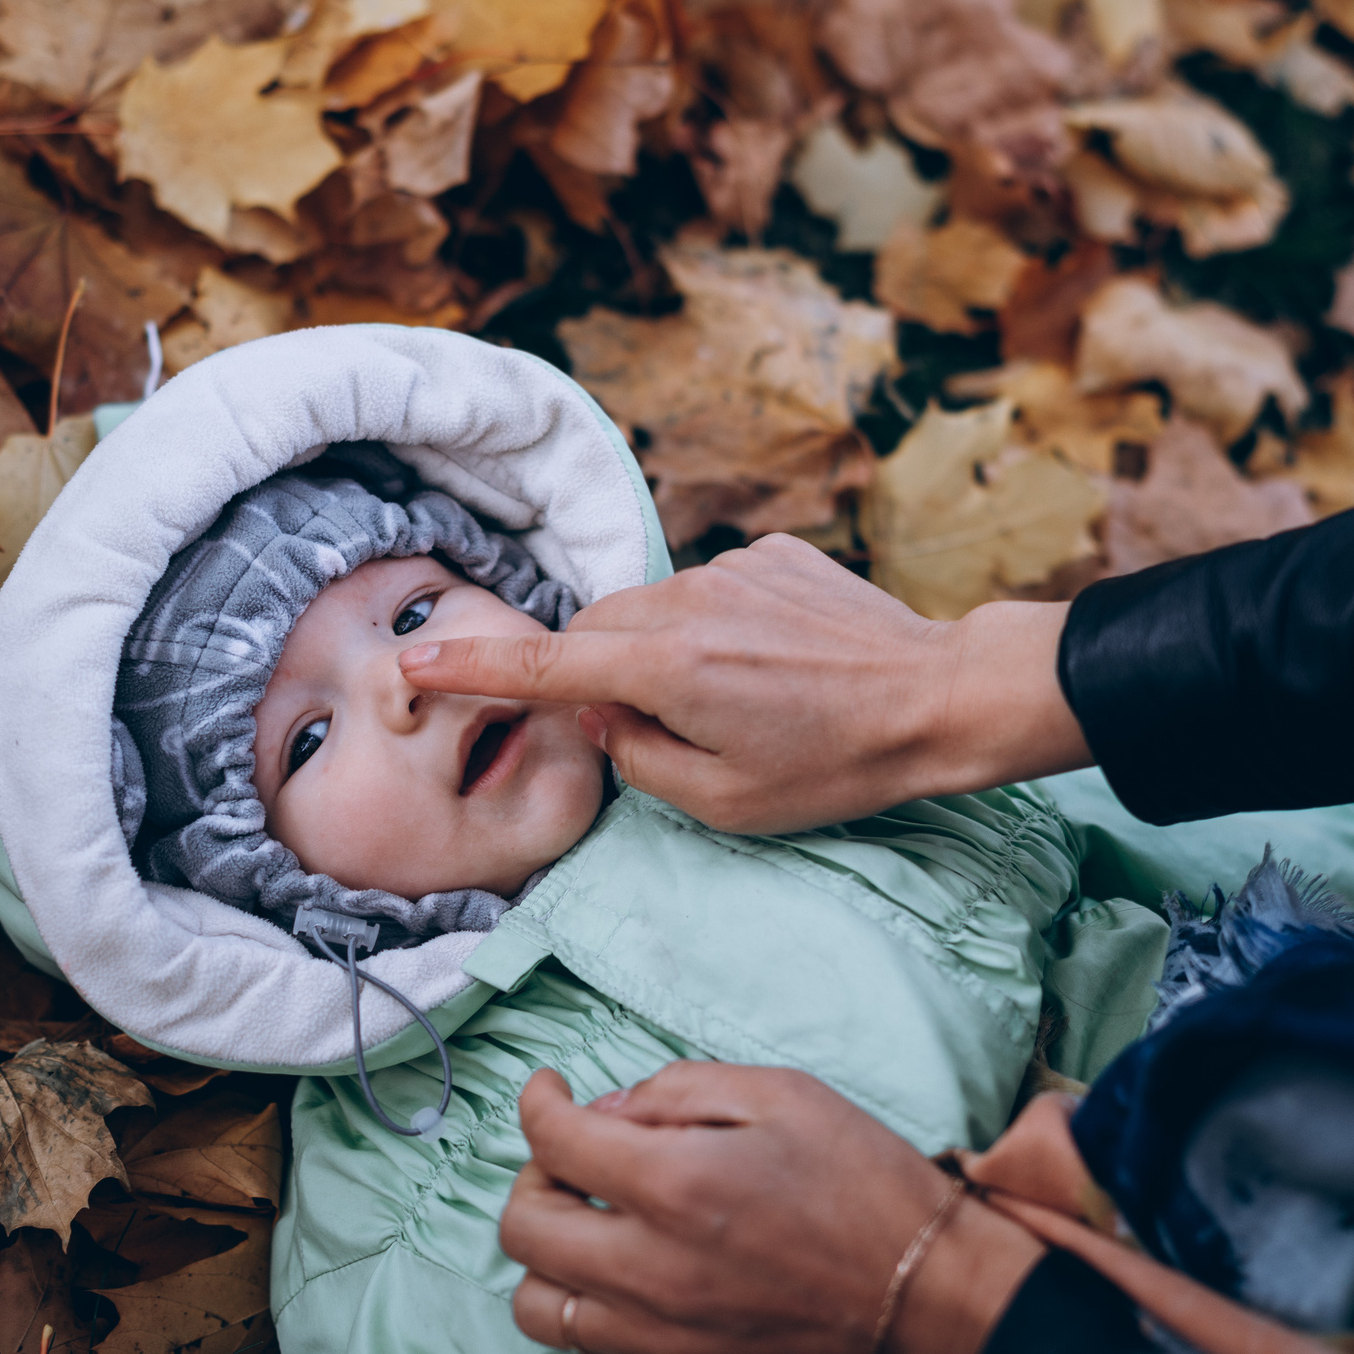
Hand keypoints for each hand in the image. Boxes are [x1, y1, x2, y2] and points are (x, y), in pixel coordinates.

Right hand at [399, 534, 1090, 834]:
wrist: (938, 696)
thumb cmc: (835, 765)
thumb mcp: (725, 802)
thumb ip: (638, 758)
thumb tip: (600, 713)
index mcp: (666, 668)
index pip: (545, 664)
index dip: (474, 667)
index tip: (416, 659)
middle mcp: (688, 600)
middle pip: (596, 628)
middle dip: (596, 671)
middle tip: (650, 728)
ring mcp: (733, 567)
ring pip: (652, 607)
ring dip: (660, 649)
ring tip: (736, 701)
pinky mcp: (773, 551)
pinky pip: (710, 588)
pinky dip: (714, 625)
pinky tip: (773, 664)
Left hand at [502, 1064, 1045, 1353]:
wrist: (924, 1285)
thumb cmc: (863, 1183)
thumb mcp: (780, 1094)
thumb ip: (679, 1089)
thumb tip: (610, 1111)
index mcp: (679, 1186)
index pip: (555, 1142)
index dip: (538, 1104)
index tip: (549, 1093)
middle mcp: (655, 1269)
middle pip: (525, 1229)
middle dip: (532, 1177)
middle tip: (570, 1155)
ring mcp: (662, 1331)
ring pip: (538, 1304)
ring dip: (547, 1252)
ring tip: (589, 1219)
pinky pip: (588, 1344)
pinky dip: (583, 1301)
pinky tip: (623, 1265)